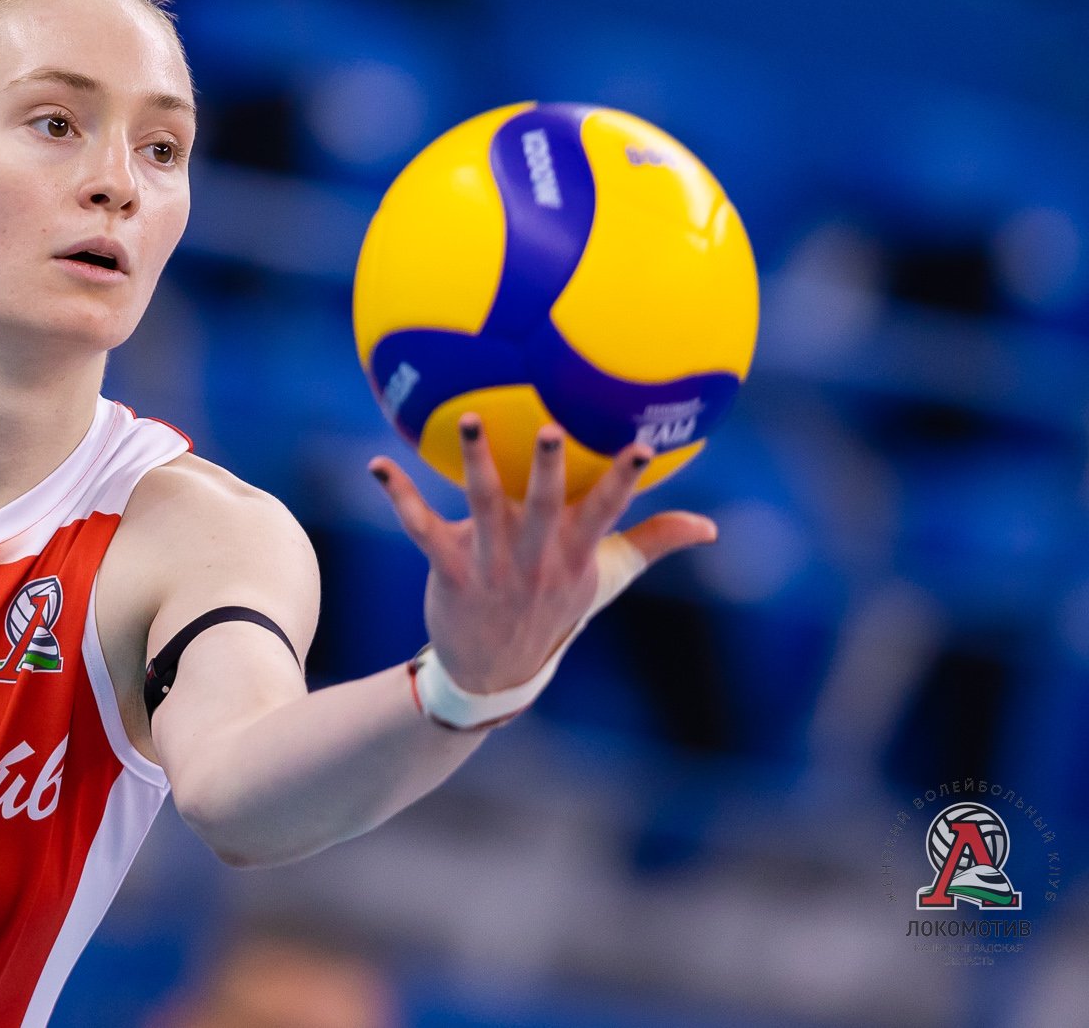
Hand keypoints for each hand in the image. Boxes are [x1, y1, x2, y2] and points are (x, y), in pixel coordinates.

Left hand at [367, 414, 718, 693]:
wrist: (493, 670)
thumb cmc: (554, 608)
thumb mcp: (605, 579)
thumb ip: (654, 543)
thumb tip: (711, 526)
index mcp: (575, 555)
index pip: (608, 512)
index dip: (624, 480)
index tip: (642, 443)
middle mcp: (535, 557)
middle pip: (546, 506)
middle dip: (550, 467)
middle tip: (551, 425)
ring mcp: (491, 563)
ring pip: (483, 505)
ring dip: (475, 461)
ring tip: (466, 418)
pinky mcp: (450, 568)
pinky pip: (420, 526)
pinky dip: (399, 495)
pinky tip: (377, 464)